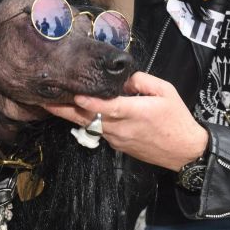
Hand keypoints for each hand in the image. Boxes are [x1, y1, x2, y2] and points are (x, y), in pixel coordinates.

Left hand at [44, 72, 208, 170]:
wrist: (184, 152)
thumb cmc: (176, 118)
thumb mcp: (165, 91)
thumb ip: (142, 81)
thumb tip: (123, 78)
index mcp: (135, 112)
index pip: (106, 107)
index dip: (88, 102)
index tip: (73, 94)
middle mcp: (121, 128)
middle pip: (89, 118)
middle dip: (65, 110)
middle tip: (45, 101)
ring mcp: (117, 139)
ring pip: (89, 125)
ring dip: (71, 116)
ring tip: (52, 104)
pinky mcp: (117, 146)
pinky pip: (98, 131)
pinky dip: (85, 122)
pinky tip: (75, 113)